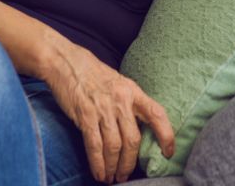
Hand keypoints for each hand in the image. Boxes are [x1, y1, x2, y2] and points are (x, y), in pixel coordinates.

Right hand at [42, 41, 175, 183]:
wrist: (65, 61)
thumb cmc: (93, 74)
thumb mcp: (119, 83)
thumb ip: (129, 103)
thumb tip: (138, 129)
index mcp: (133, 91)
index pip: (157, 114)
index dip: (166, 135)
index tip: (169, 152)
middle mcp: (121, 100)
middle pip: (133, 139)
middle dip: (130, 163)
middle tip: (125, 175)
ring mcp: (103, 107)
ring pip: (114, 146)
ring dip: (113, 166)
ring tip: (111, 178)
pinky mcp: (85, 114)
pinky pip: (95, 145)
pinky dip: (98, 163)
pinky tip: (99, 173)